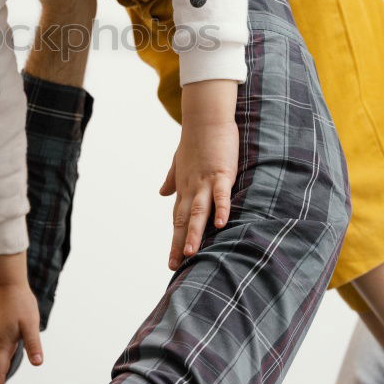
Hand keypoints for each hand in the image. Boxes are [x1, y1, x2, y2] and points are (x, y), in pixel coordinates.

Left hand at [159, 79, 239, 269]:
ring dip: (194, 232)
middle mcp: (190, 188)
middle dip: (179, 243)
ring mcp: (205, 182)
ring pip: (198, 211)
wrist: (204, 118)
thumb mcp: (179, 162)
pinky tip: (222, 224)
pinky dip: (221, 208)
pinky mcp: (220, 173)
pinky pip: (221, 194)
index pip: (177, 218)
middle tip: (174, 266)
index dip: (174, 239)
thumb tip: (161, 193)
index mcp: (183, 188)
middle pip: (184, 220)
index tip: (172, 261)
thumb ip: (171, 179)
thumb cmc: (195, 140)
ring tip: (190, 252)